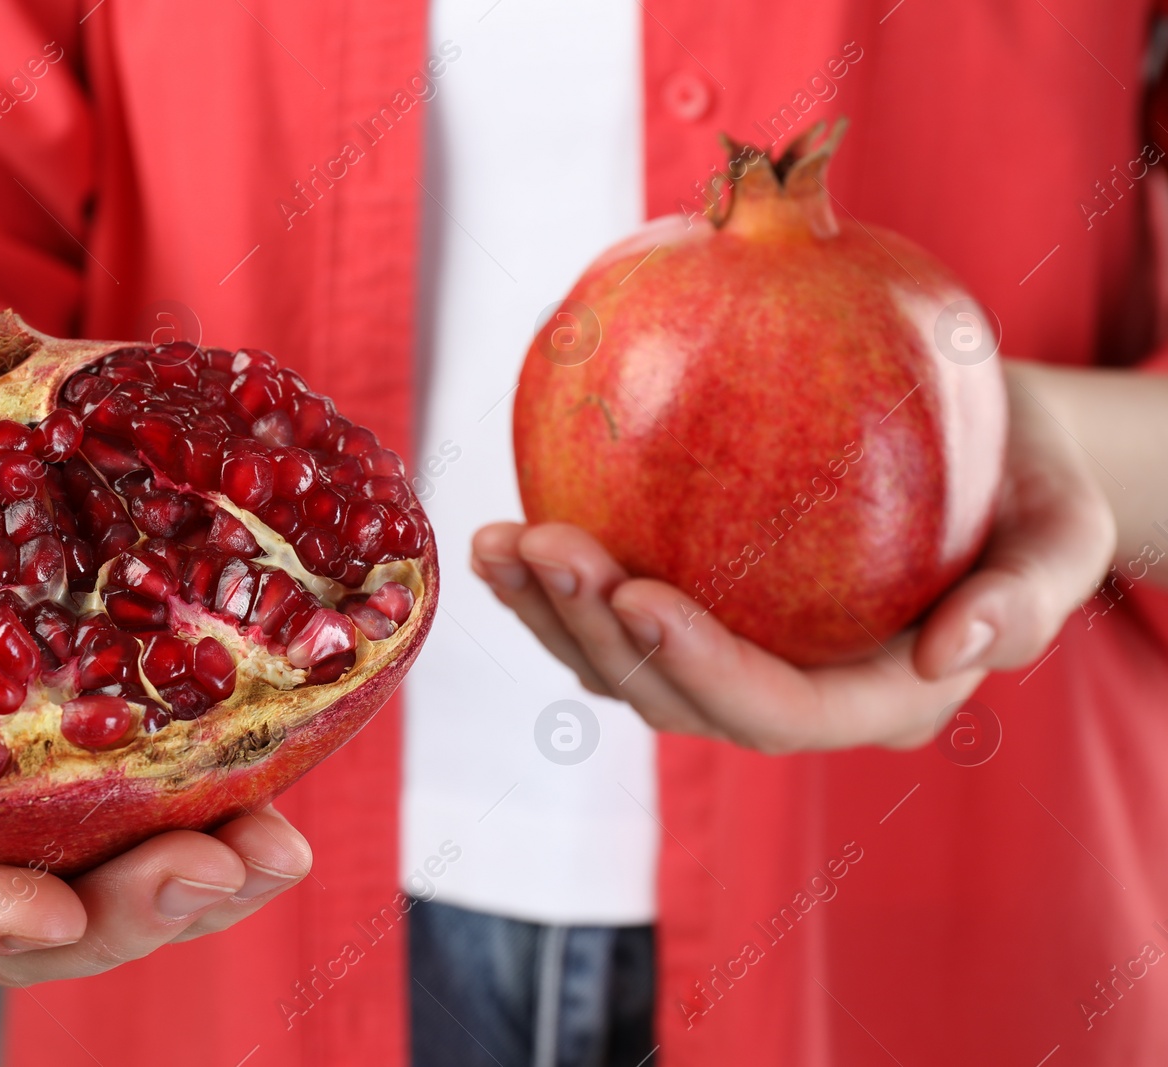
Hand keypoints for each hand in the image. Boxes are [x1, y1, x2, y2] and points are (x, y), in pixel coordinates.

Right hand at [0, 346, 310, 984]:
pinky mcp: (156, 736)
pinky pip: (201, 810)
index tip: (52, 913)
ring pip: (135, 883)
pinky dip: (247, 820)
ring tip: (273, 848)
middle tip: (202, 868)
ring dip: (212, 885)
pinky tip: (290, 808)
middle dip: (127, 913)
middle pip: (48, 914)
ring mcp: (75, 777)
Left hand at [473, 361, 1115, 752]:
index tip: (637, 590)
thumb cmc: (1030, 488)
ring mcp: (732, 659)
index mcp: (875, 700)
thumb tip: (954, 653)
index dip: (701, 667)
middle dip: (597, 634)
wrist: (983, 453)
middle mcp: (790, 694)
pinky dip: (549, 590)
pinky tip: (504, 541)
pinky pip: (610, 619)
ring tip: (498, 545)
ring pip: (622, 669)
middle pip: (675, 698)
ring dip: (550, 616)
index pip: (777, 709)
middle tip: (541, 546)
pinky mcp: (694, 614)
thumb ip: (1028, 598)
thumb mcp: (1065, 532)